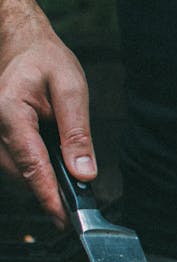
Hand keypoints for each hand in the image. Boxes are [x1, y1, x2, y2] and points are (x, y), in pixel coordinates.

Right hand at [0, 15, 95, 228]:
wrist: (22, 44)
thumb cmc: (45, 59)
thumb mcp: (71, 89)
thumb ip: (77, 132)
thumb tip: (84, 172)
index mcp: (10, 112)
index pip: (31, 164)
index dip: (48, 195)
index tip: (64, 218)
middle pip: (22, 174)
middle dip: (48, 193)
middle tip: (76, 209)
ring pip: (18, 173)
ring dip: (42, 182)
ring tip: (67, 190)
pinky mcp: (0, 138)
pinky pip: (17, 164)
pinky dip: (36, 172)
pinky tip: (54, 169)